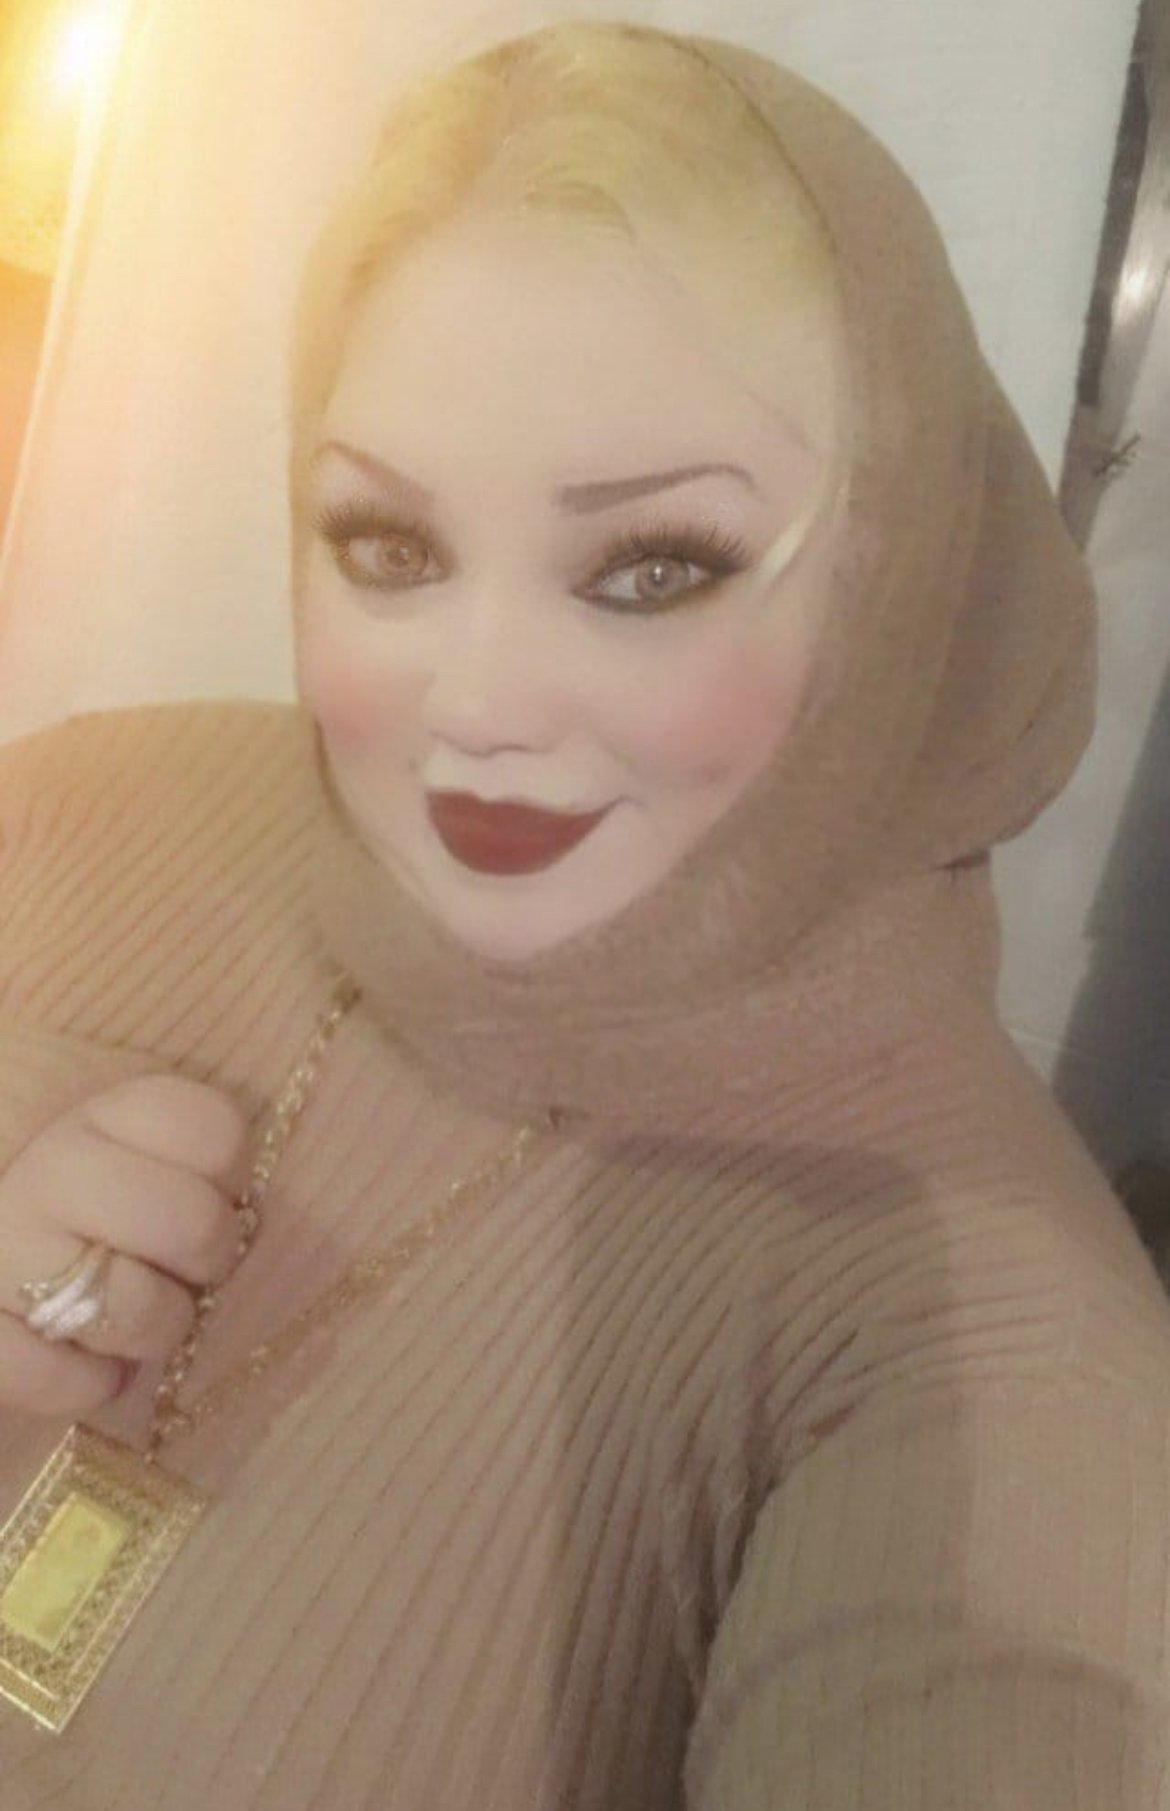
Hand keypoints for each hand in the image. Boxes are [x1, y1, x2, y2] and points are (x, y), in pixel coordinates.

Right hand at [0, 1075, 247, 1418]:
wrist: (3, 1256)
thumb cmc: (87, 1215)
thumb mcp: (135, 1160)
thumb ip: (192, 1167)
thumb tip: (244, 1217)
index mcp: (104, 1116)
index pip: (215, 1132)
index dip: (231, 1180)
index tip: (208, 1196)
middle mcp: (51, 1169)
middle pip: (194, 1223)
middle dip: (208, 1261)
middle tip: (185, 1271)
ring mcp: (5, 1248)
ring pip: (135, 1310)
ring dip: (155, 1333)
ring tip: (136, 1322)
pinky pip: (58, 1378)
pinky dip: (90, 1385)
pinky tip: (92, 1366)